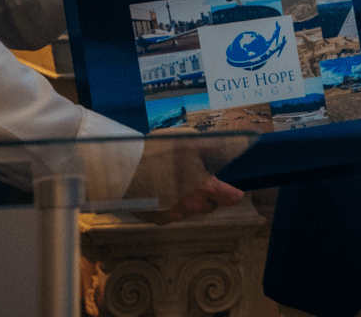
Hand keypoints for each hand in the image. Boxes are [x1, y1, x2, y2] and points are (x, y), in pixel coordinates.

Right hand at [125, 131, 243, 224]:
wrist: (125, 166)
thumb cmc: (159, 150)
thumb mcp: (191, 140)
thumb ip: (215, 147)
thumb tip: (234, 148)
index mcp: (203, 187)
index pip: (230, 198)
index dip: (233, 193)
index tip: (235, 192)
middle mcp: (192, 206)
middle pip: (209, 205)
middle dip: (206, 194)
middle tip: (194, 177)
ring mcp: (174, 215)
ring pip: (189, 210)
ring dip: (186, 199)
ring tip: (172, 179)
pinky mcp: (157, 219)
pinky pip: (170, 213)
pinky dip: (169, 204)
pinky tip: (159, 188)